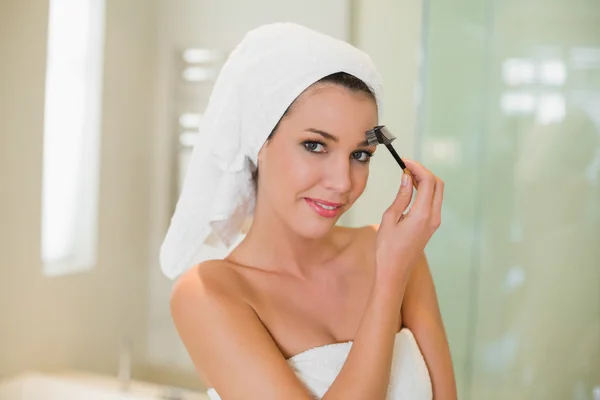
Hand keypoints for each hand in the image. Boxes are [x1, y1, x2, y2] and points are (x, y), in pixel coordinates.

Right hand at [375, 159, 443, 278]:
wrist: (394, 272)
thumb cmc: (387, 248)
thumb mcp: (390, 218)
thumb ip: (402, 196)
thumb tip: (407, 177)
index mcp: (423, 214)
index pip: (428, 181)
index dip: (417, 167)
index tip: (404, 161)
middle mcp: (433, 217)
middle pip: (437, 184)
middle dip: (423, 171)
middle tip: (406, 166)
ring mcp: (434, 222)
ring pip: (437, 192)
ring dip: (425, 181)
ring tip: (406, 175)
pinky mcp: (431, 225)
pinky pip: (433, 202)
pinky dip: (425, 191)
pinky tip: (411, 189)